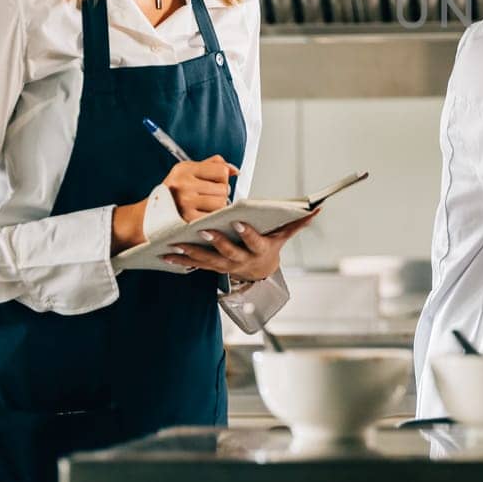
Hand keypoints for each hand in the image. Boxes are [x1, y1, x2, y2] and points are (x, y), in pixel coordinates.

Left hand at [161, 211, 319, 281]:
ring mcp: (224, 266)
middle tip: (203, 230)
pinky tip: (165, 254)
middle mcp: (240, 261)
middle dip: (215, 242)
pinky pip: (194, 264)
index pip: (253, 241)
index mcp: (257, 250)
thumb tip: (317, 209)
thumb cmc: (269, 246)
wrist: (258, 272)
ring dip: (190, 253)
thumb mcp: (284, 236)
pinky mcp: (211, 268)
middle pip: (227, 252)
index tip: (239, 221)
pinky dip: (180, 261)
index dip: (247, 233)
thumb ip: (298, 222)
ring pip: (207, 260)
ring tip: (175, 244)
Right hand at [162, 155, 238, 221]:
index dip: (222, 177)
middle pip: (223, 189)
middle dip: (221, 193)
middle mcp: (184, 184)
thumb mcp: (190, 171)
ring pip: (221, 204)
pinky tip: (203, 213)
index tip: (215, 181)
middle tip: (210, 195)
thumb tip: (235, 171)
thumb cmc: (175, 190)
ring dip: (218, 206)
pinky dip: (212, 216)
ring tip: (206, 205)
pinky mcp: (187, 218)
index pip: (221, 170)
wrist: (152, 212)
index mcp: (185, 169)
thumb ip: (214, 165)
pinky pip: (213, 217)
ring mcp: (185, 202)